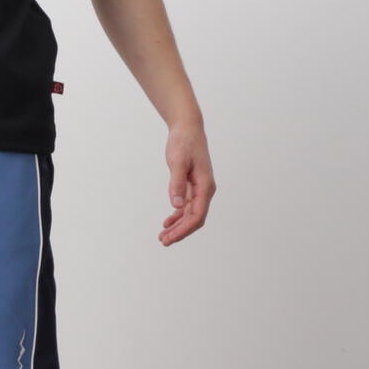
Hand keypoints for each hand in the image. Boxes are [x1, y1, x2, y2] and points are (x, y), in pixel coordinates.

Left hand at [160, 118, 214, 245]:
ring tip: (163, 236)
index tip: (170, 238)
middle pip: (195, 218)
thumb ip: (177, 183)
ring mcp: (199, 188)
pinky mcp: (192, 185)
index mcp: (205, 185)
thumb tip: (177, 205)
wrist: (188, 128)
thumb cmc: (184, 142)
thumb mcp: (178, 162)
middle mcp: (205, 189)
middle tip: (163, 241)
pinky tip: (167, 222)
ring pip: (191, 214)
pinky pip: (187, 206)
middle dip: (180, 232)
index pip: (198, 214)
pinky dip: (178, 215)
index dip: (184, 229)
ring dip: (178, 226)